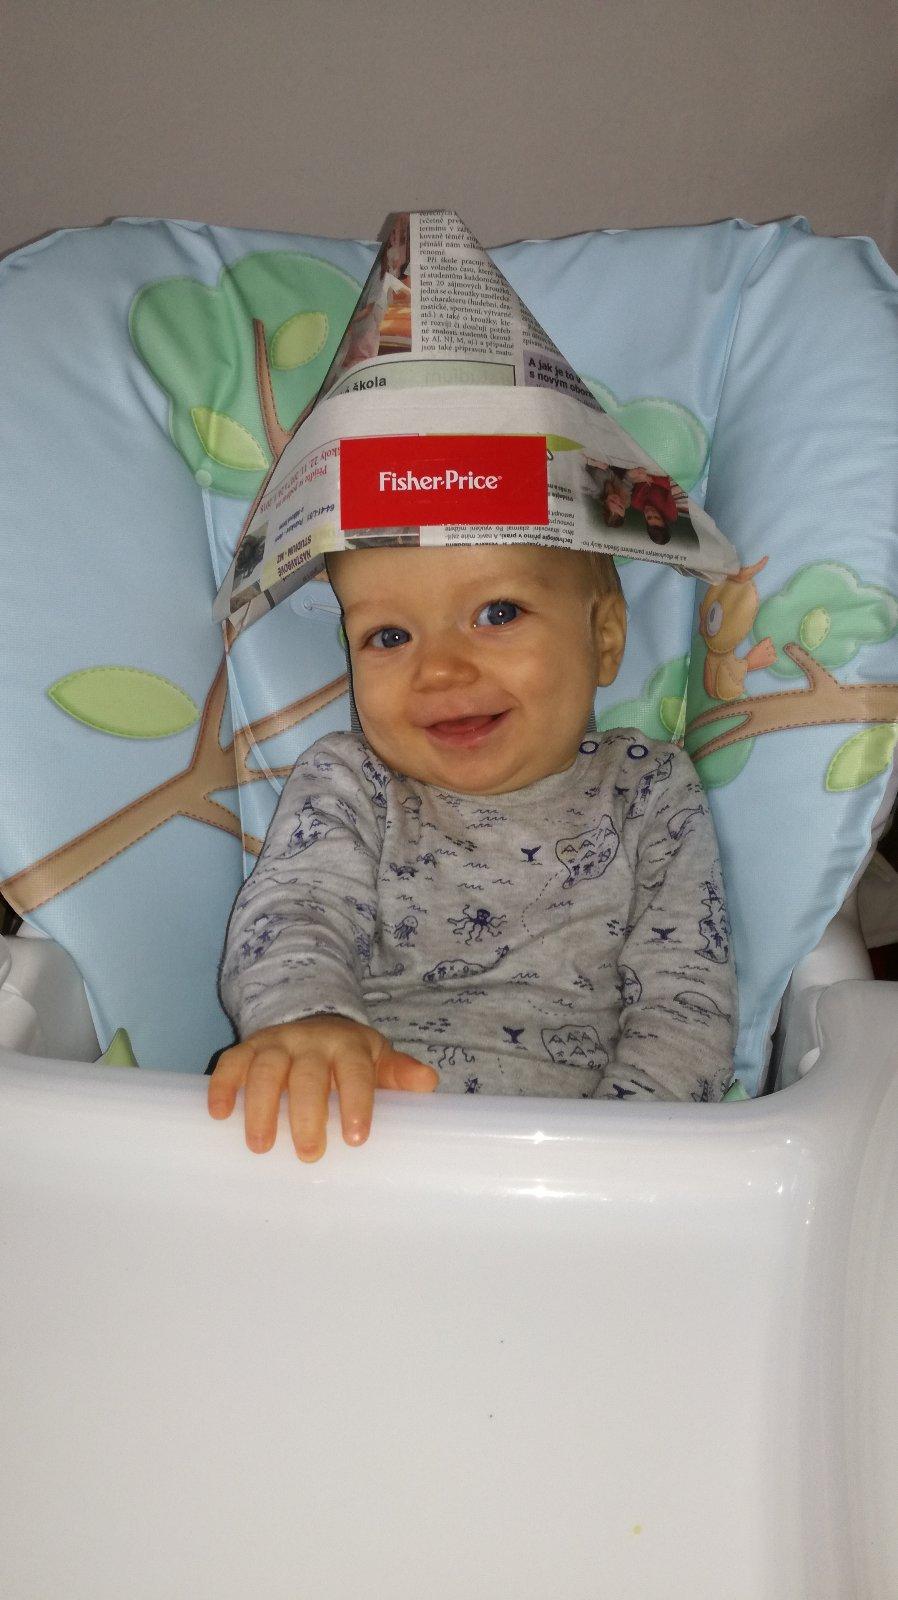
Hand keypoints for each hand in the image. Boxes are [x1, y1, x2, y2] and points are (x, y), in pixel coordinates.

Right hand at [207, 1014, 437, 1160]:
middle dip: (307, 1114)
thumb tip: (427, 1082)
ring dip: (260, 1107)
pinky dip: (222, 1087)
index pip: (354, 1071)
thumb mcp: (379, 1060)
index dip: (356, 1102)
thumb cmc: (351, 1057)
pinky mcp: (247, 1050)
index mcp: (348, 1046)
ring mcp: (276, 1044)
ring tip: (261, 1146)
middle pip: (307, 1074)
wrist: (315, 1022)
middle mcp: (310, 1041)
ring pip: (265, 1069)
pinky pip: (231, 1063)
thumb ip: (400, 1073)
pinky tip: (218, 1115)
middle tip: (310, 1154)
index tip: (356, 1139)